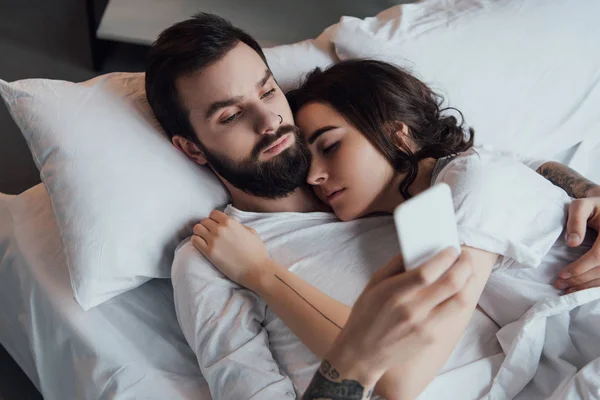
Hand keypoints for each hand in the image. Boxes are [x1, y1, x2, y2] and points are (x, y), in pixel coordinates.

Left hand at [191, 210, 273, 290]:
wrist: (256, 270)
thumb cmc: (257, 252)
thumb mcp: (251, 232)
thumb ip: (238, 225)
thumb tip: (230, 224)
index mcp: (230, 222)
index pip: (213, 214)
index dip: (214, 219)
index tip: (216, 225)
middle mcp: (220, 229)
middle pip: (204, 221)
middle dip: (207, 226)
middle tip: (211, 234)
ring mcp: (213, 240)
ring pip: (197, 229)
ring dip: (200, 232)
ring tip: (205, 239)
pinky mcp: (209, 253)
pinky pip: (195, 241)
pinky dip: (196, 241)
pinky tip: (202, 245)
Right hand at [324, 248, 473, 386]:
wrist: (363, 353)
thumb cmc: (365, 315)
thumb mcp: (373, 284)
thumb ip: (395, 265)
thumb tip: (415, 248)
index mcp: (394, 293)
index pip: (427, 272)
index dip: (445, 257)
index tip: (451, 249)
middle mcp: (412, 310)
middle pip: (451, 284)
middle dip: (465, 265)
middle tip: (465, 257)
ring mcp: (424, 327)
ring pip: (460, 300)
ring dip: (469, 282)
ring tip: (467, 273)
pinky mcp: (432, 338)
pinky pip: (454, 314)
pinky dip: (459, 299)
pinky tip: (457, 291)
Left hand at [555, 198, 599, 292]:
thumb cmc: (592, 207)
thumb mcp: (581, 206)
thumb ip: (576, 221)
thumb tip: (572, 243)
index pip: (599, 256)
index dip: (581, 267)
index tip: (561, 274)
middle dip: (580, 279)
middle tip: (559, 284)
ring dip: (586, 286)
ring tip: (566, 290)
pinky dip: (594, 285)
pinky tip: (580, 289)